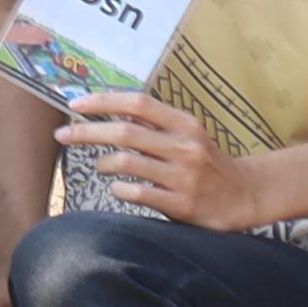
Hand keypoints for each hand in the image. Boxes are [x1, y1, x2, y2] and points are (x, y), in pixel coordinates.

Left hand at [60, 89, 261, 231]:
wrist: (245, 196)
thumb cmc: (206, 162)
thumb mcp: (187, 136)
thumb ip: (153, 125)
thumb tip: (104, 111)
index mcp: (185, 124)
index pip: (139, 103)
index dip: (103, 101)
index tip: (75, 104)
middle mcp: (185, 147)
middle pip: (125, 132)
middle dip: (86, 132)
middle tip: (61, 134)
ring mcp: (184, 177)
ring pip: (127, 163)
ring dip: (103, 163)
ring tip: (100, 165)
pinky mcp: (182, 205)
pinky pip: (137, 193)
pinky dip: (119, 189)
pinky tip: (117, 189)